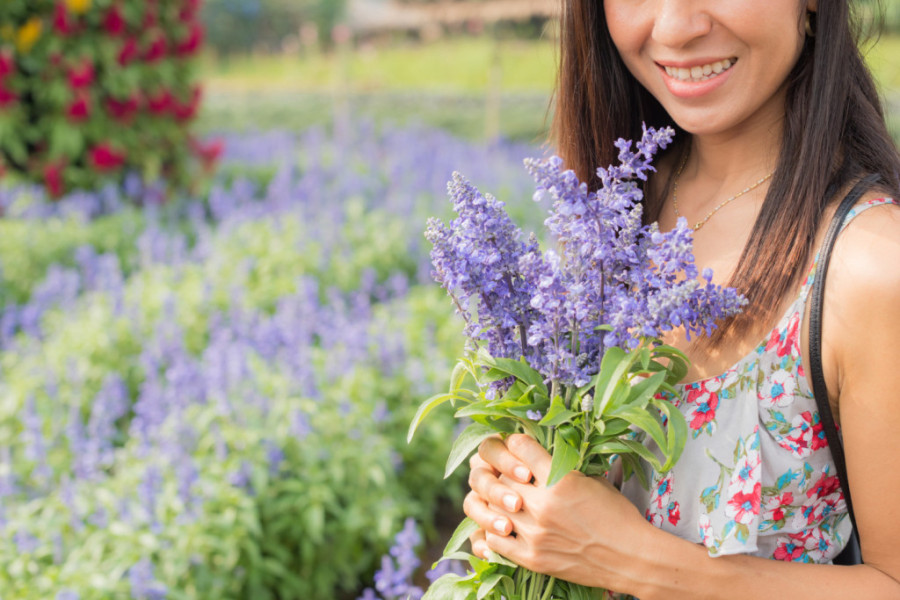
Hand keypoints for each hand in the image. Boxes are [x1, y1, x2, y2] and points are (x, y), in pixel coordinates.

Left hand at [465, 433, 652, 589]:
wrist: (632, 558)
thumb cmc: (617, 515)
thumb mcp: (593, 480)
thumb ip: (562, 468)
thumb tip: (539, 455)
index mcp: (559, 480)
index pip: (519, 447)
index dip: (516, 443)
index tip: (517, 444)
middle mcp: (542, 505)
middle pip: (502, 476)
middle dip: (504, 471)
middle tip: (510, 473)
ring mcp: (534, 534)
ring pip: (493, 506)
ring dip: (497, 499)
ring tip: (505, 497)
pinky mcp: (532, 559)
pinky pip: (495, 539)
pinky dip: (494, 529)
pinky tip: (503, 523)